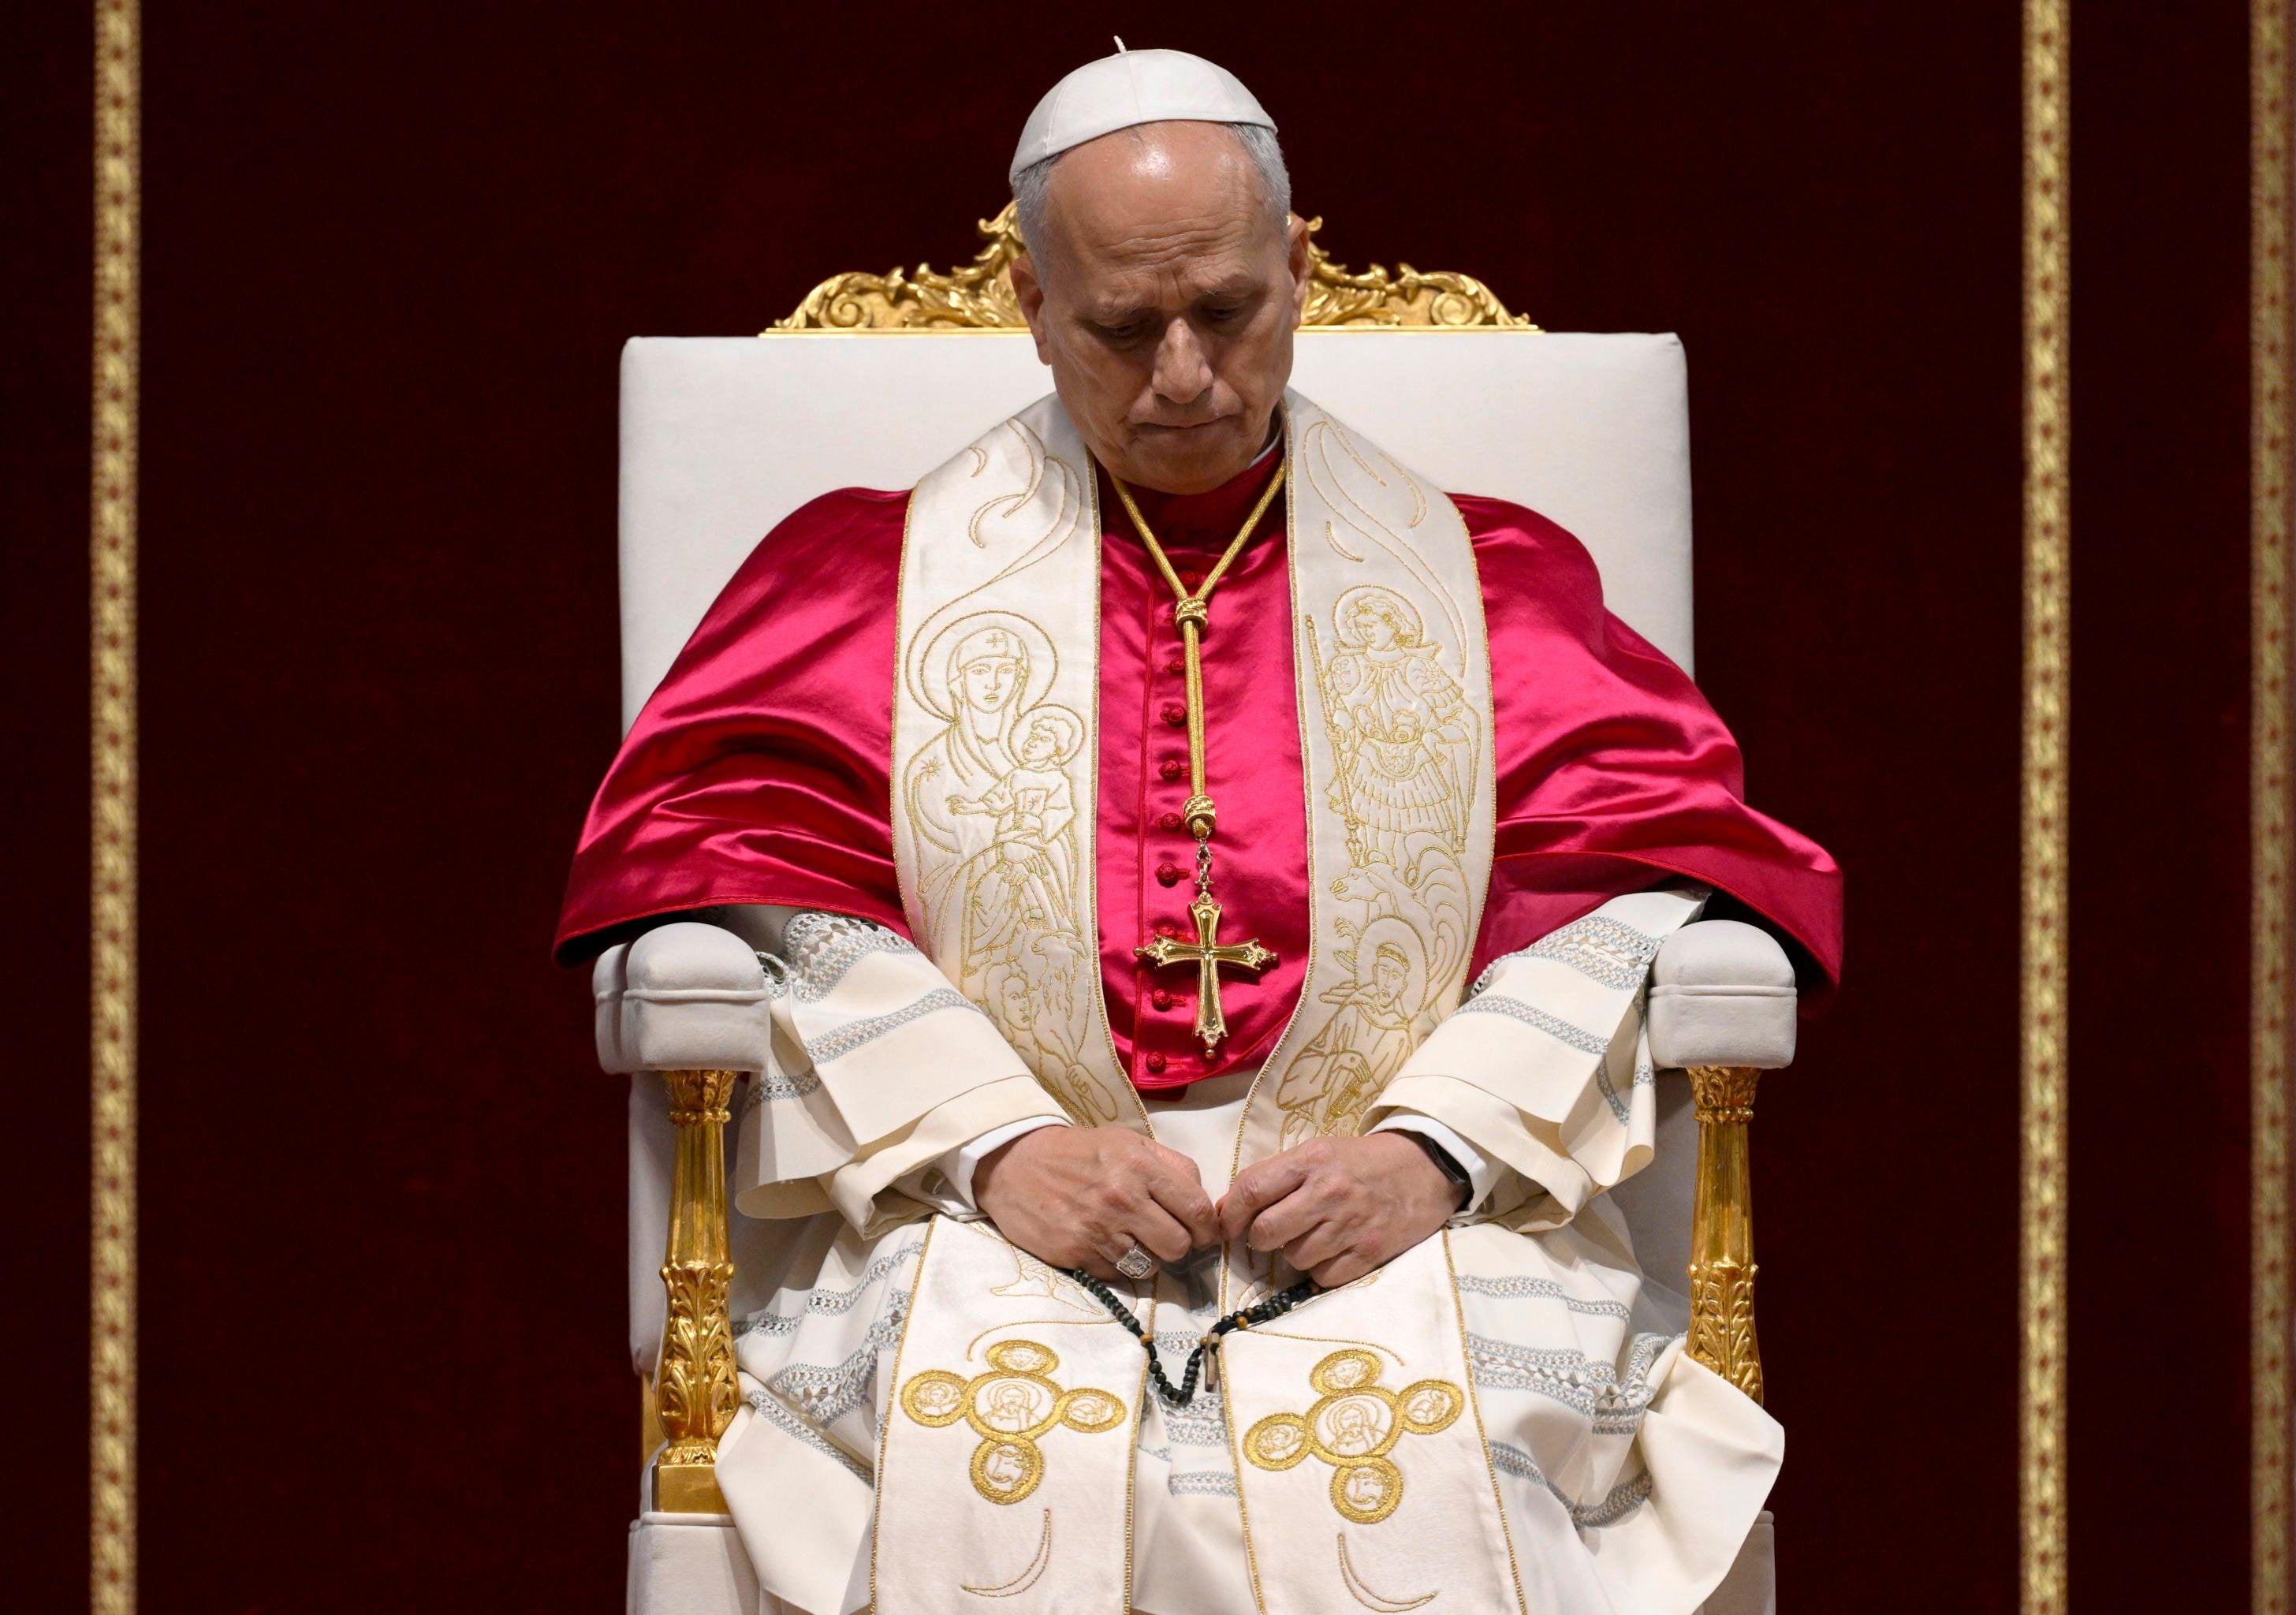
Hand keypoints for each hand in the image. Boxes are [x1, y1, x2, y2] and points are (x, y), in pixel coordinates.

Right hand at [973, 1125, 1220, 1279]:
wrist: (1013, 1163)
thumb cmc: (1077, 1152)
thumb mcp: (1127, 1142)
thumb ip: (1169, 1165)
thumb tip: (1202, 1200)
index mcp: (1140, 1166)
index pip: (1196, 1209)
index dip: (1207, 1227)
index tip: (1203, 1232)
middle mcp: (1122, 1200)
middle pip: (1179, 1245)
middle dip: (1179, 1245)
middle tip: (1165, 1236)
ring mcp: (1098, 1231)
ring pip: (1150, 1267)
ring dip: (1147, 1258)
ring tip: (1132, 1240)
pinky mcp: (1075, 1255)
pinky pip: (1116, 1275)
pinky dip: (1116, 1265)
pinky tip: (1104, 1245)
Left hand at [1218, 1133, 1456, 1287]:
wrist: (1424, 1168)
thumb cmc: (1361, 1161)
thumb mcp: (1317, 1152)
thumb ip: (1275, 1177)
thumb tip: (1228, 1210)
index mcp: (1310, 1160)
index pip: (1251, 1190)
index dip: (1231, 1214)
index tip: (1228, 1224)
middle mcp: (1328, 1192)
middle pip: (1265, 1232)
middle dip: (1259, 1239)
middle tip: (1271, 1234)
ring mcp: (1350, 1224)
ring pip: (1293, 1258)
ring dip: (1294, 1253)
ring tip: (1313, 1236)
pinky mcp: (1369, 1252)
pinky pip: (1323, 1276)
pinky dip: (1321, 1269)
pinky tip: (1333, 1250)